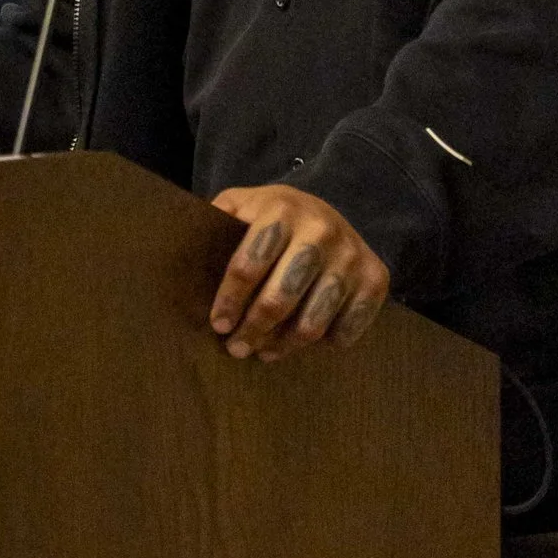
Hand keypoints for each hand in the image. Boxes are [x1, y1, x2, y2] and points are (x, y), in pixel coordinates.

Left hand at [207, 185, 387, 362]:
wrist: (330, 211)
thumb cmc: (272, 218)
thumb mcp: (241, 205)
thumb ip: (215, 221)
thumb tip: (181, 250)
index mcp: (281, 207)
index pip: (247, 265)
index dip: (228, 301)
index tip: (218, 324)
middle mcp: (321, 228)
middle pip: (280, 298)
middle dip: (253, 330)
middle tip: (236, 348)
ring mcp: (352, 254)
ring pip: (312, 321)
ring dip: (283, 345)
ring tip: (264, 352)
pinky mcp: (376, 278)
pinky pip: (348, 329)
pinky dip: (326, 343)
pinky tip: (307, 342)